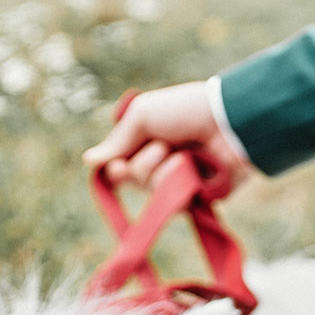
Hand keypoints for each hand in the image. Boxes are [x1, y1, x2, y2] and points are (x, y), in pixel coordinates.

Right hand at [84, 81, 252, 195]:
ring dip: (160, 171)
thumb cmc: (185, 111)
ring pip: (151, 191)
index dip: (116, 168)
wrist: (225, 122)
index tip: (118, 164)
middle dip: (142, 166)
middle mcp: (160, 163)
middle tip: (161, 147)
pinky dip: (176, 183)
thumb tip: (89, 161)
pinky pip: (173, 203)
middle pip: (132, 181)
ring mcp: (178, 181)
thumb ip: (118, 140)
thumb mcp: (143, 115)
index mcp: (146, 142)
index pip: (119, 166)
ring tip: (180, 154)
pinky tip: (188, 169)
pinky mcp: (196, 198)